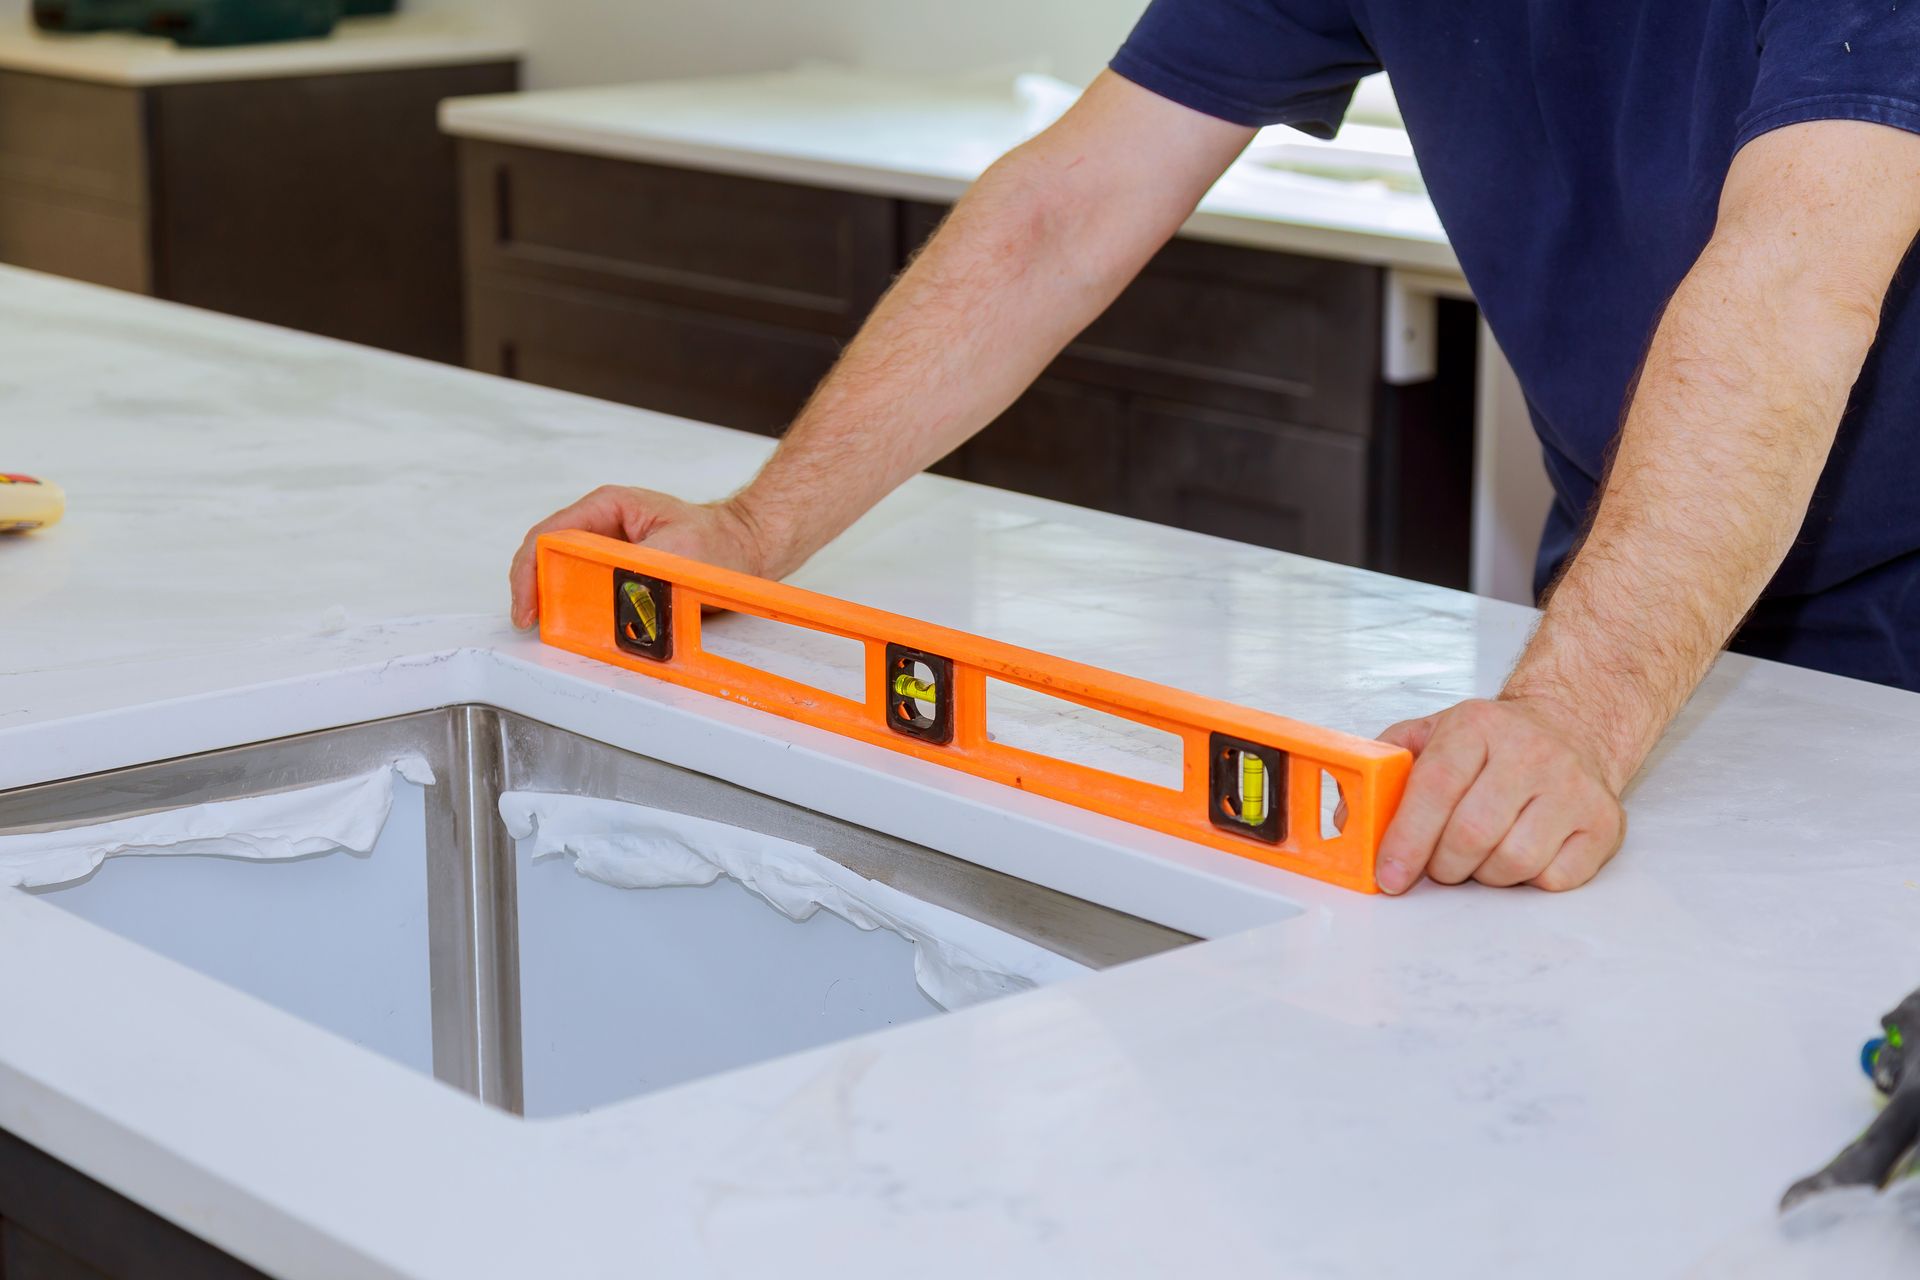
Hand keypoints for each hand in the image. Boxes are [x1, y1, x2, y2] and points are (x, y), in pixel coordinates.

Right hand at [508, 486, 768, 629]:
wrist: (745, 549)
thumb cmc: (719, 540)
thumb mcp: (679, 552)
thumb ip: (642, 571)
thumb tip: (619, 593)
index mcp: (608, 506)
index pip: (550, 535)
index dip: (531, 571)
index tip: (530, 606)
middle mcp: (602, 524)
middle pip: (551, 557)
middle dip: (540, 590)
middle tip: (536, 622)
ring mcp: (608, 549)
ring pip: (567, 577)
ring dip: (561, 604)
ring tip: (558, 629)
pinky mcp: (618, 572)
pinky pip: (591, 592)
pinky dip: (584, 612)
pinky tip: (583, 628)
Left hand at [1373, 697, 1626, 893]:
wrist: (1571, 726)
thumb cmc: (1489, 743)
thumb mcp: (1431, 735)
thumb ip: (1384, 770)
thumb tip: (1349, 819)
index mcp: (1476, 726)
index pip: (1435, 787)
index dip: (1407, 839)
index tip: (1390, 876)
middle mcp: (1530, 752)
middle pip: (1472, 834)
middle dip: (1442, 865)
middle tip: (1437, 866)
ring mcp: (1572, 787)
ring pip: (1513, 862)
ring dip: (1484, 875)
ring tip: (1480, 855)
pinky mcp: (1602, 822)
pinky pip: (1554, 878)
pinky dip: (1528, 880)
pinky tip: (1521, 852)